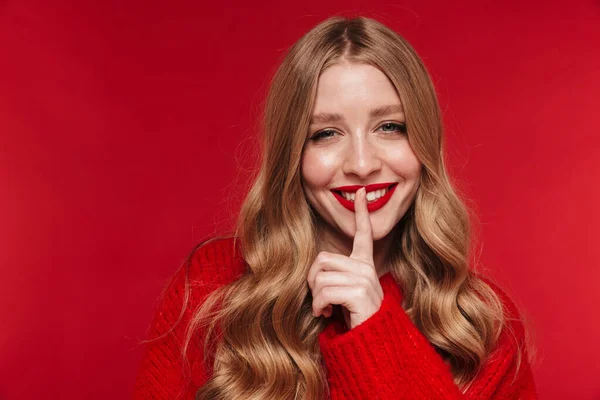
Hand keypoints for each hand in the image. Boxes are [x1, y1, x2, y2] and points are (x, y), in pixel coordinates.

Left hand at [307, 187, 383, 329]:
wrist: (372, 342)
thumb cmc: (355, 318)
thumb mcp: (344, 292)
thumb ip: (335, 276)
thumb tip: (315, 272)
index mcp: (364, 264)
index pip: (363, 234)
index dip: (361, 213)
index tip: (361, 193)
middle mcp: (366, 268)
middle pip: (322, 259)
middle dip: (312, 280)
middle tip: (318, 297)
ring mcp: (364, 278)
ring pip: (320, 278)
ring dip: (315, 298)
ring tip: (324, 308)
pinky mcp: (358, 292)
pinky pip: (324, 292)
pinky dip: (318, 306)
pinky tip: (326, 314)